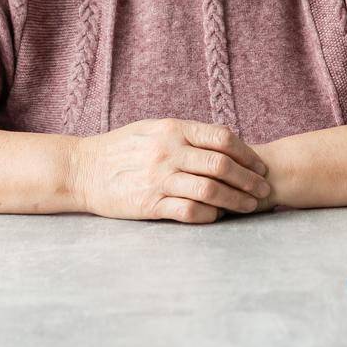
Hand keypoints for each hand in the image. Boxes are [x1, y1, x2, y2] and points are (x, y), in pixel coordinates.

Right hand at [72, 118, 270, 222]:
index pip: (222, 137)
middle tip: (263, 190)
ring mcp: (159, 178)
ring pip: (210, 190)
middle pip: (222, 165)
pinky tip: (217, 217)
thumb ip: (185, 133)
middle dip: (248, 179)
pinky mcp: (149, 204)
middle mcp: (169, 152)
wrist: (83, 169)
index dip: (246, 153)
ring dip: (235, 201)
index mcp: (173, 129)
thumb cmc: (121, 148)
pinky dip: (208, 215)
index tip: (259, 166)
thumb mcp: (153, 129)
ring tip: (249, 207)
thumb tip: (221, 141)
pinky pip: (188, 211)